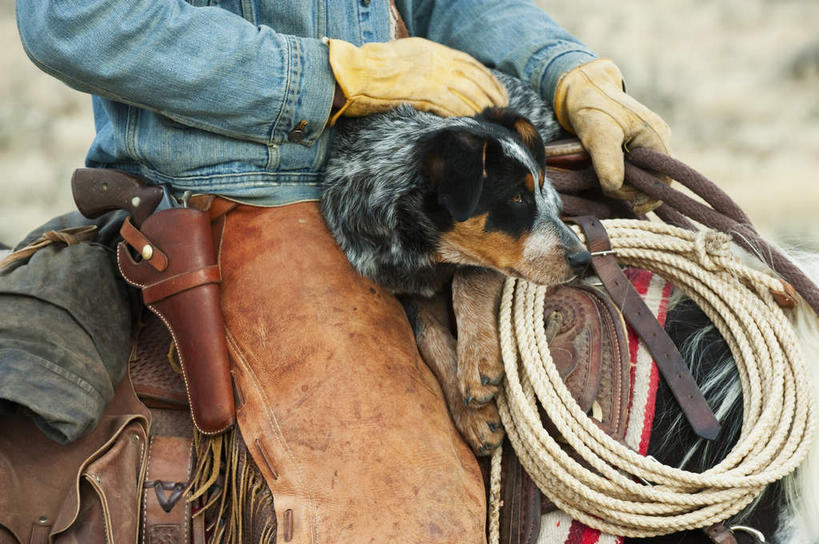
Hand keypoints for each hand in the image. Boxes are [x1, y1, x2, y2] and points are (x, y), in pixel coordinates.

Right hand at [327, 37, 507, 124]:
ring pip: (468, 92)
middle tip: (502, 107)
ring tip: (491, 118)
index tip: (498, 89)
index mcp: (433, 50)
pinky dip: (464, 114)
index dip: (487, 77)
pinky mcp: (425, 92)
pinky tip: (472, 122)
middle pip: (474, 78)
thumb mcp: (405, 56)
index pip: (470, 63)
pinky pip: (452, 105)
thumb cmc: (373, 68)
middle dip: (491, 93)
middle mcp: (437, 60)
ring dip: (482, 106)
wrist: (356, 72)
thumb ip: (426, 64)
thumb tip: (439, 76)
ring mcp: (432, 76)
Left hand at [554, 59, 671, 213]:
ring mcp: (645, 142)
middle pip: (654, 178)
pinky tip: (607, 177)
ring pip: (641, 175)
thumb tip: (614, 188)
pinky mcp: (632, 145)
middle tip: (610, 191)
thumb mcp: (598, 135)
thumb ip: (607, 162)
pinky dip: (621, 176)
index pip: (663, 178)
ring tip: (605, 180)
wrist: (582, 89)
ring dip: (625, 184)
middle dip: (634, 191)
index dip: (649, 195)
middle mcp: (656, 140)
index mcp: (656, 136)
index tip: (631, 206)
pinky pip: (632, 168)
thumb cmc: (593, 108)